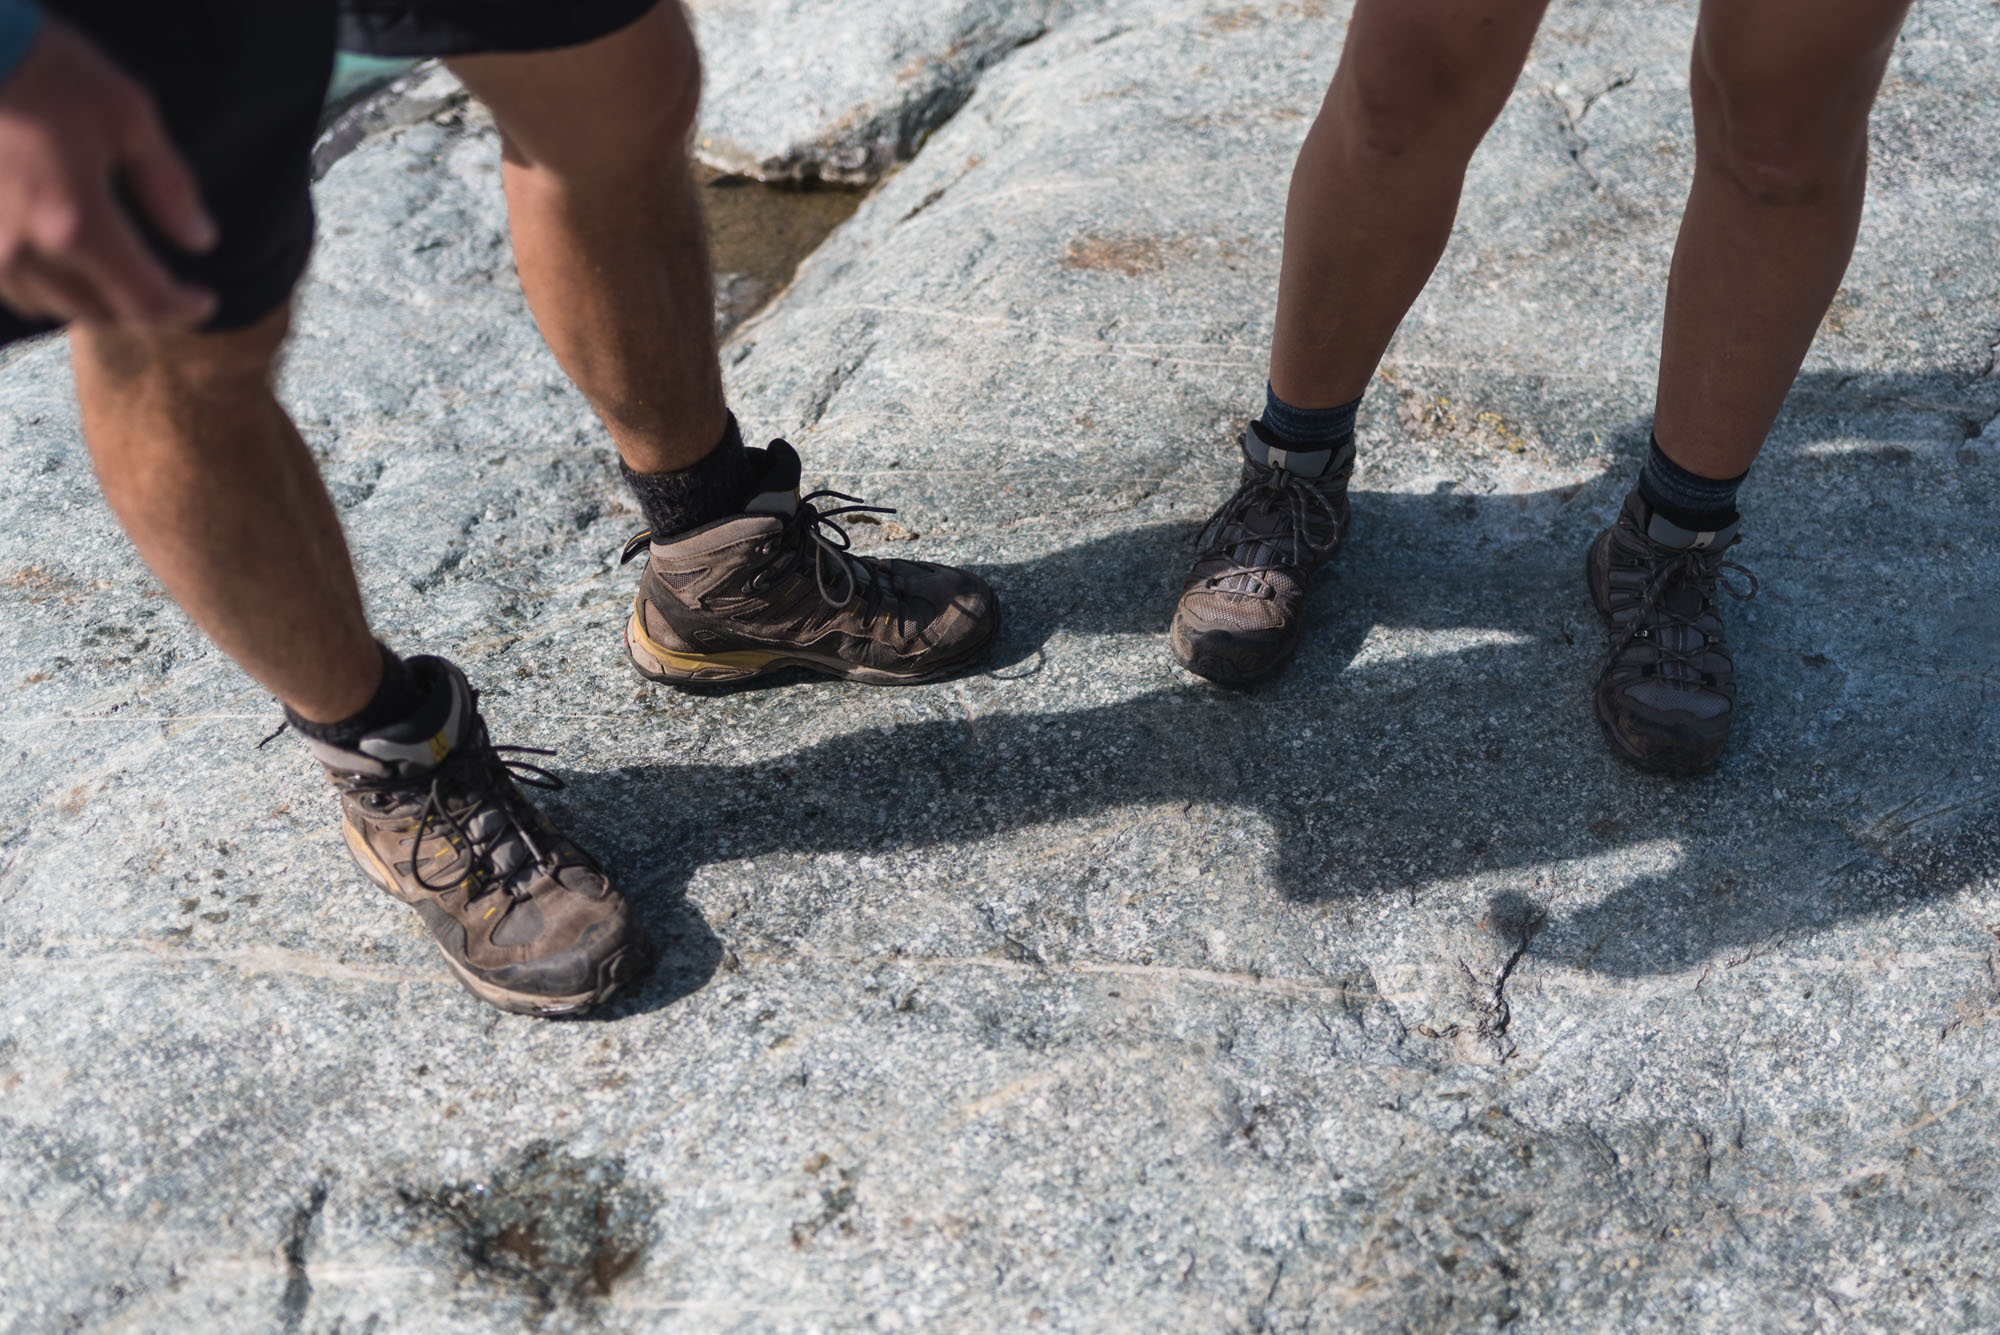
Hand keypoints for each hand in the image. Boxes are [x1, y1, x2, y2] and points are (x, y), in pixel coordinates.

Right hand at [0, 18, 216, 326]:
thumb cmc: (44, 69)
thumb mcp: (125, 115)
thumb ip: (167, 185)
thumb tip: (199, 237)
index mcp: (76, 225)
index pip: (145, 300)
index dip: (183, 308)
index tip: (204, 298)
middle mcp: (27, 251)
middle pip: (101, 311)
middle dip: (142, 306)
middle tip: (169, 287)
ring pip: (54, 306)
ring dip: (95, 300)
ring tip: (122, 276)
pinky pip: (14, 288)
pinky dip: (50, 287)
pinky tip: (69, 265)